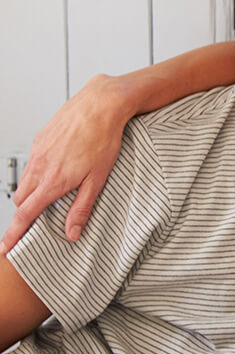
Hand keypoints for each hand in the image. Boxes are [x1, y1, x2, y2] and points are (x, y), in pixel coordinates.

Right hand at [1, 75, 131, 252]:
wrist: (100, 105)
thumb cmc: (104, 139)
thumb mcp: (98, 179)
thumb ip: (82, 207)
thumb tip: (72, 233)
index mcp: (53, 181)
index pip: (25, 215)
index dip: (13, 234)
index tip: (3, 248)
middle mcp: (40, 167)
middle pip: (21, 200)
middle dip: (25, 213)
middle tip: (36, 221)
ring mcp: (37, 152)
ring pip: (25, 181)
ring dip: (32, 193)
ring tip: (50, 195)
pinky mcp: (39, 140)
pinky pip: (32, 164)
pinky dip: (37, 174)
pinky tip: (56, 171)